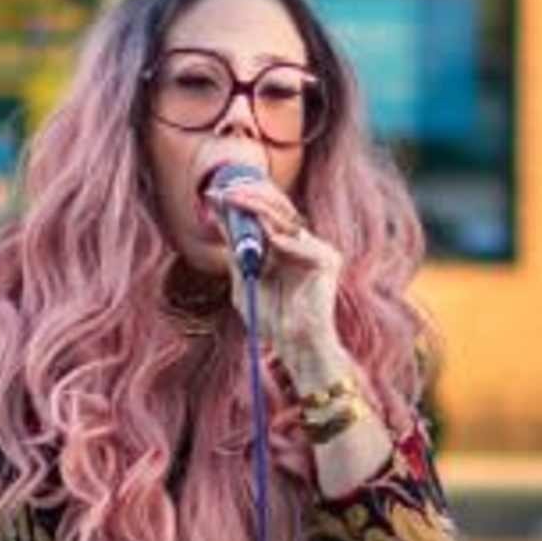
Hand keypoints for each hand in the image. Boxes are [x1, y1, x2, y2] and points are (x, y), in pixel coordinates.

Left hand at [215, 170, 348, 385]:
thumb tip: (218, 217)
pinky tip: (271, 240)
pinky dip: (288, 244)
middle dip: (249, 198)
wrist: (295, 347)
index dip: (241, 202)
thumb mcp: (244, 279)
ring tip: (238, 202)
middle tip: (224, 193)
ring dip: (261, 210)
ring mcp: (316, 250)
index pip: (263, 214)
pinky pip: (306, 246)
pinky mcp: (328, 262)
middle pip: (277, 210)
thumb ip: (235, 250)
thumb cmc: (272, 320)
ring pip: (288, 222)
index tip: (213, 195)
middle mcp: (301, 244)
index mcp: (283, 246)